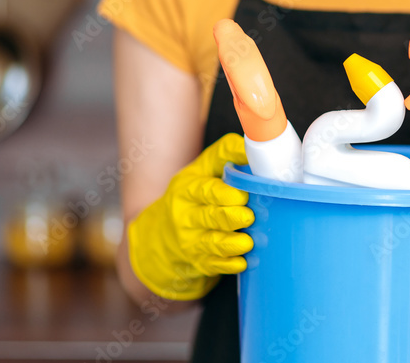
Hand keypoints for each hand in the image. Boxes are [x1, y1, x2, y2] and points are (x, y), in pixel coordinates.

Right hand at [127, 133, 254, 299]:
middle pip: (210, 217)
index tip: (242, 195)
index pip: (205, 191)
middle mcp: (186, 216)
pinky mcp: (198, 262)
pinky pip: (214, 265)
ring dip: (232, 243)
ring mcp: (190, 241)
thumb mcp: (200, 170)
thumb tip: (252, 143)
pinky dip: (228, 264)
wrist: (157, 237)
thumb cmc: (190, 197)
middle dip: (231, 217)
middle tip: (248, 216)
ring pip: (212, 243)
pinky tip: (242, 261)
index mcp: (187, 190)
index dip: (224, 194)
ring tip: (248, 241)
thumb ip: (225, 154)